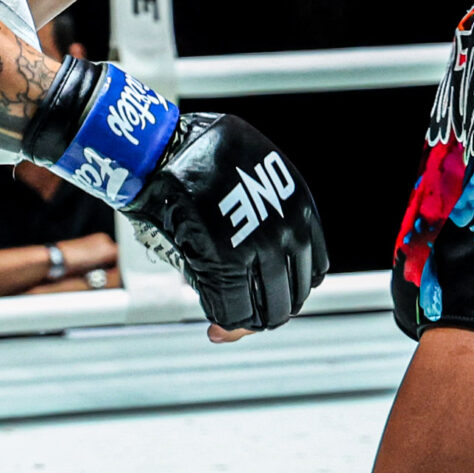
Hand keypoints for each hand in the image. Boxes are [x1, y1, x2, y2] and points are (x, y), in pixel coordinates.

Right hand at [20, 59, 328, 331]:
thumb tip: (260, 273)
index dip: (289, 289)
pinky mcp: (225, 262)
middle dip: (268, 314)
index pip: (312, 270)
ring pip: (266, 309)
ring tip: (225, 324)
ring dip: (247, 323)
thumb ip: (262, 221)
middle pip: (291, 296)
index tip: (265, 297)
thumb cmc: (197, 159)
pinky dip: (225, 322)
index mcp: (300, 208)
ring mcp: (259, 247)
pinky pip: (232, 310)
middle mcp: (288, 231)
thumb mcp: (248, 178)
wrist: (160, 148)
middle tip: (244, 321)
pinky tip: (213, 324)